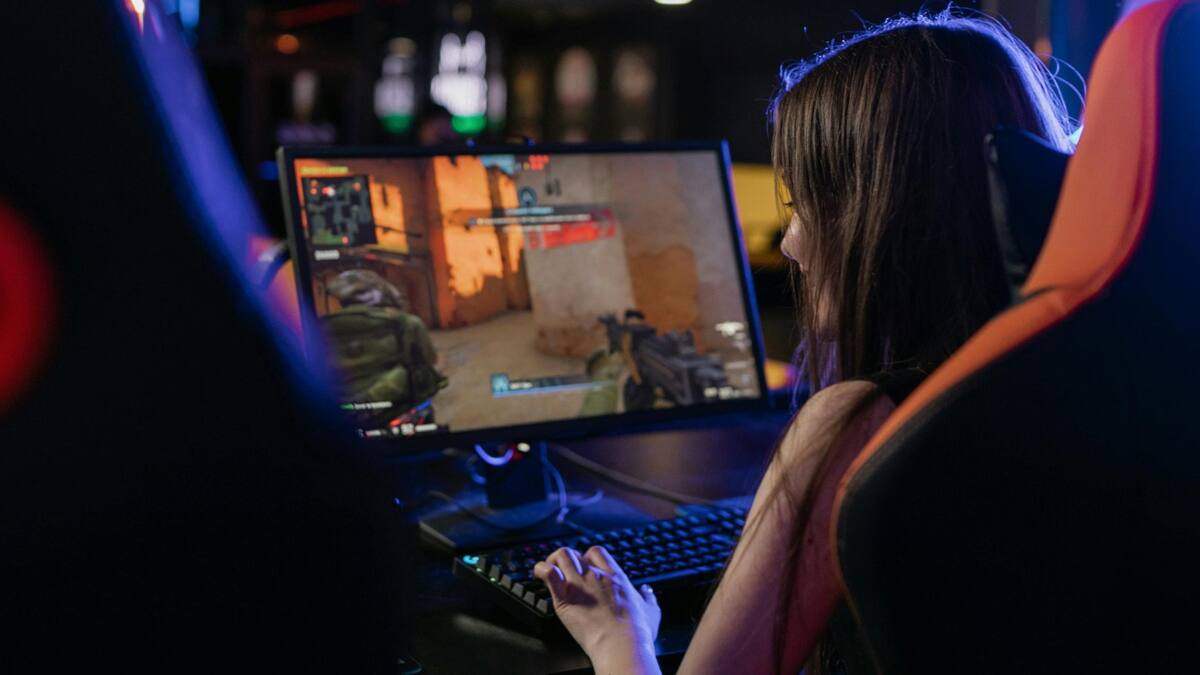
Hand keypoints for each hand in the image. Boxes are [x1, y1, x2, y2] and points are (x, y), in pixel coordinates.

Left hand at [534, 546, 660, 670]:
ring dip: (552, 561)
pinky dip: (541, 570)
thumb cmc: (636, 632)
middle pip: (575, 552)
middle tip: (564, 572)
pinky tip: (540, 574)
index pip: (596, 552)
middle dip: (567, 560)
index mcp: (615, 577)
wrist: (622, 645)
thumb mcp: (651, 611)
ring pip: (561, 556)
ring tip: (550, 571)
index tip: (585, 567)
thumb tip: (647, 591)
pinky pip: (548, 573)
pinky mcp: (565, 598)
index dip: (587, 557)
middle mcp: (595, 576)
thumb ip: (648, 598)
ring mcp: (579, 585)